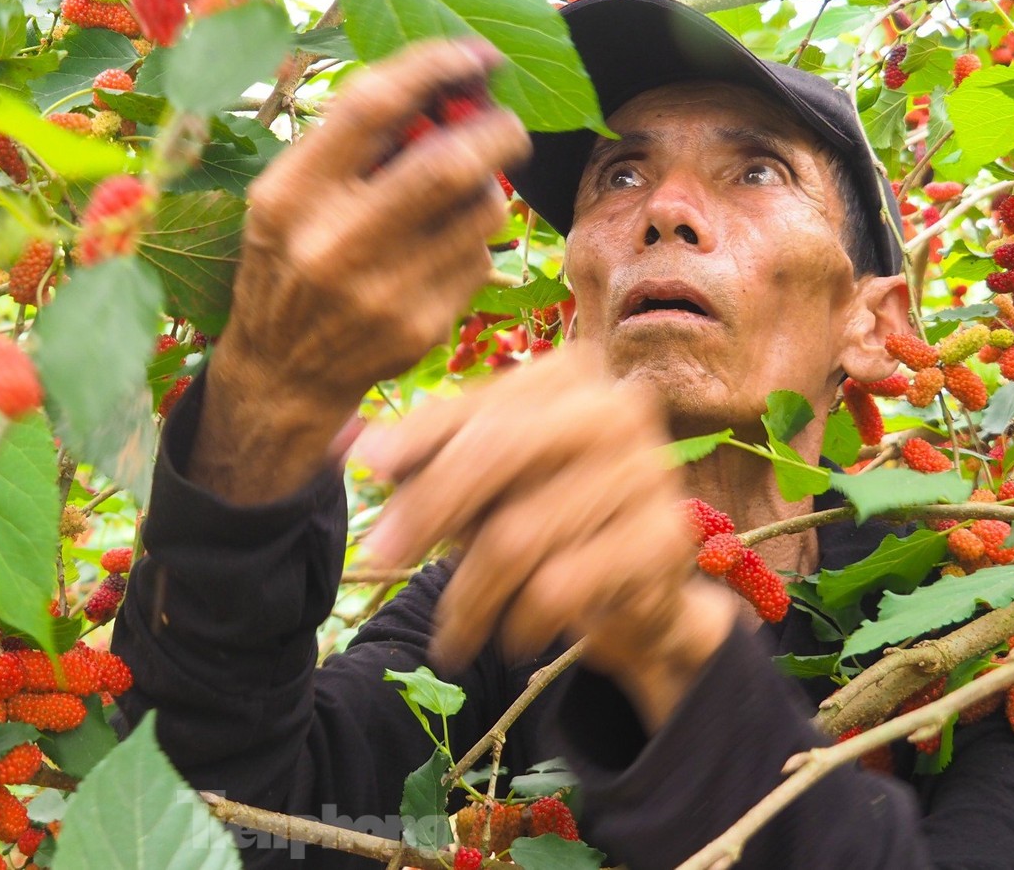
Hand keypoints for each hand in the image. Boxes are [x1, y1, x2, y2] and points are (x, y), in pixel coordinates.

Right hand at [193, 38, 530, 504]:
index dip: (434, 65)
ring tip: (460, 192)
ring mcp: (383, 290)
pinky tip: (439, 250)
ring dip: (487, 186)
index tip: (474, 54)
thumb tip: (445, 84)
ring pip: (481, 209)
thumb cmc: (290, 260)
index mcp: (291, 195)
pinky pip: (480, 257)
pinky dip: (472, 239)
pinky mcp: (423, 326)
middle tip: (506, 121)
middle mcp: (335, 243)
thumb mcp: (285, 196)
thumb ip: (348, 143)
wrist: (282, 373)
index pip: (372, 104)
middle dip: (496, 128)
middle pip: (448, 161)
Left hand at [352, 346, 734, 723]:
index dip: (416, 437)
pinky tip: (509, 636)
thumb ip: (424, 459)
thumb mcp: (481, 484)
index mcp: (570, 375)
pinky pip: (561, 585)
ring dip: (468, 594)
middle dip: (428, 509)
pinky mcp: (663, 538)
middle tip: (380, 556)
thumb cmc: (545, 519)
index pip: (478, 405)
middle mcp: (615, 408)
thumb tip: (351, 449)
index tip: (365, 469)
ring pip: (519, 533)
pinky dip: (520, 618)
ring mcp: (647, 470)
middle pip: (497, 453)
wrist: (640, 595)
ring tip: (450, 633)